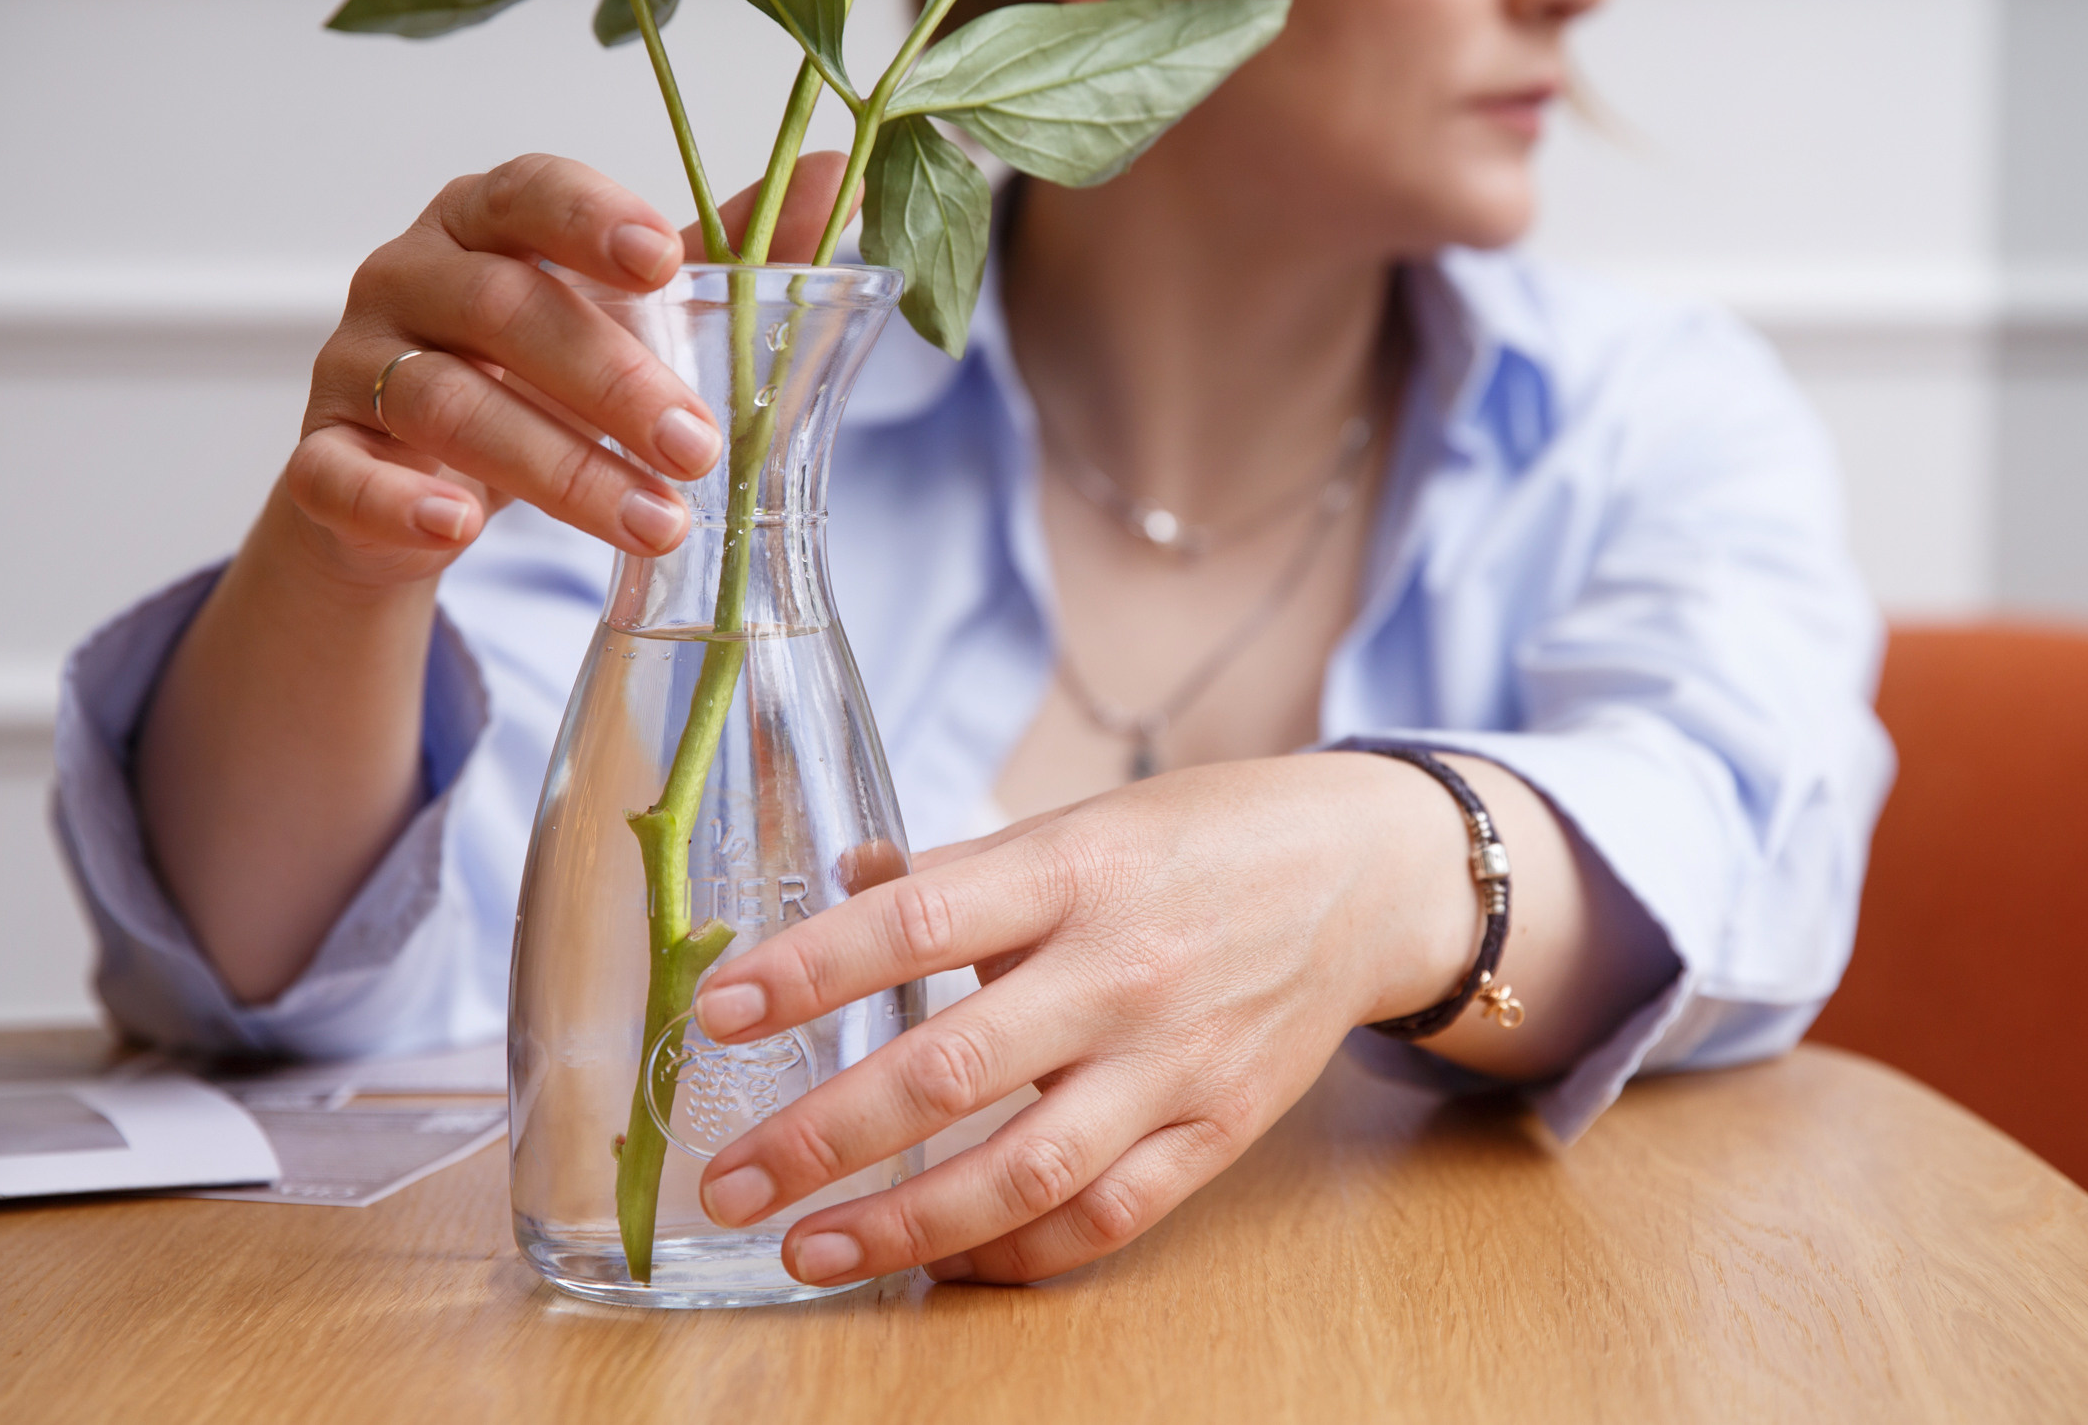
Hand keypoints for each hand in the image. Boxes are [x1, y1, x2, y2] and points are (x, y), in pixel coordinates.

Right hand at [280, 150, 850, 589]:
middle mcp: (408, 275)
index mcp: (485, 220)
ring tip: (653, 523)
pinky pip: (339, 474)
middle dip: (611, 379)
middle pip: (502, 309)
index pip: (529, 192)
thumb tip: (835, 173)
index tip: (665, 260)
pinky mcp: (320, 459)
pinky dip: (399, 502)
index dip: (590, 219)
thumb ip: (728, 252)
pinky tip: (462, 527)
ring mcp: (355, 366)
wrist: (422, 484)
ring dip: (556, 467)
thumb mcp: (633, 312)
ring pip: (443, 403)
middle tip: (698, 447)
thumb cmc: (539, 370)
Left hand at [685, 753, 1483, 1286]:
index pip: (918, 922)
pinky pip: (1106, 1216)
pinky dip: (1017, 1254)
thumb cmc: (1208, 838)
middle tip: (732, 1180)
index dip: (809, 971)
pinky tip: (942, 1265)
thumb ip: (967, 869)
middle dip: (823, 1137)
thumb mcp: (1083, 821)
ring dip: (903, 1225)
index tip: (718, 1011)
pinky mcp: (1217, 1129)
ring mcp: (1174, 1062)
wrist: (1369, 875)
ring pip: (1024, 1171)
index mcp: (1076, 872)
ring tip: (810, 1250)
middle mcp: (1122, 971)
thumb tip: (846, 885)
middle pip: (952, 1071)